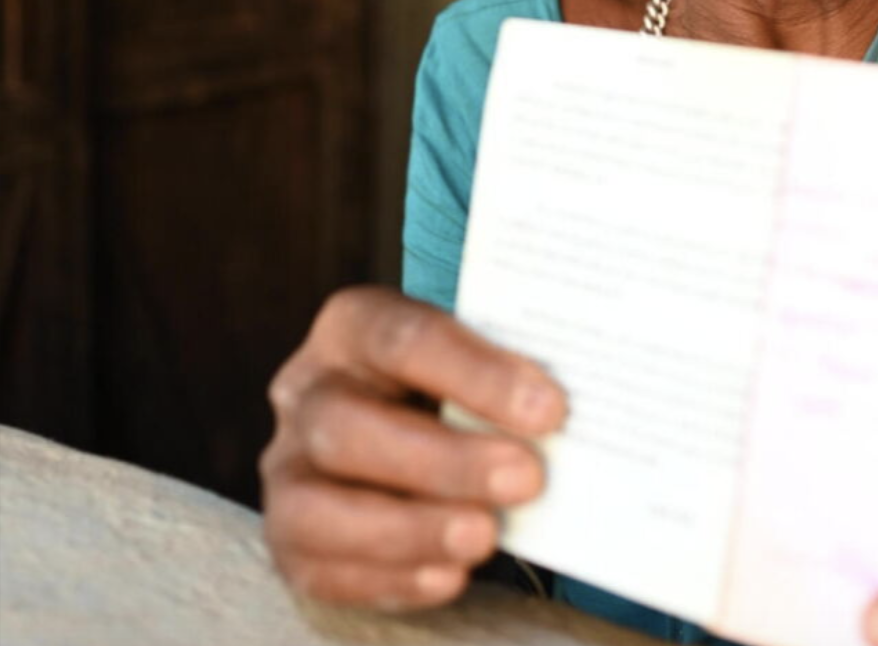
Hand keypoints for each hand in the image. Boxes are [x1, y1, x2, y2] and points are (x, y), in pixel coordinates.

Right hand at [260, 286, 565, 609]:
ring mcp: (286, 469)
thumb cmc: (453, 385)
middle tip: (526, 479)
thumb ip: (507, 376)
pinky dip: (389, 577)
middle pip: (349, 426)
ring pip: (317, 507)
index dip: (477, 375)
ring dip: (410, 528)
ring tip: (486, 537)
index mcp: (354, 326)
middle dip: (444, 460)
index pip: (405, 339)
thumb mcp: (473, 358)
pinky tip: (450, 576)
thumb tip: (565, 416)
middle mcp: (305, 392)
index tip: (549, 410)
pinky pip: (321, 569)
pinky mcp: (288, 538)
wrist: (404, 427)